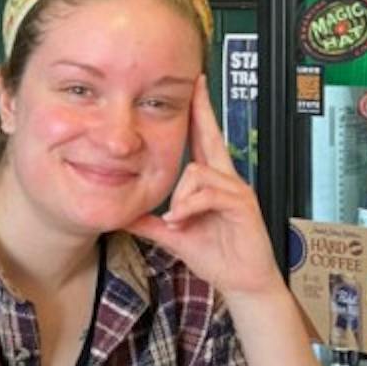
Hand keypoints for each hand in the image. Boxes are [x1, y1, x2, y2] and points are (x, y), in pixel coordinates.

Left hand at [127, 77, 281, 301]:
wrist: (243, 281)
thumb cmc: (217, 256)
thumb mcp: (175, 235)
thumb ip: (151, 223)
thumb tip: (124, 214)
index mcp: (211, 182)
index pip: (203, 140)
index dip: (199, 114)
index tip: (194, 87)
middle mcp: (226, 179)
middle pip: (212, 137)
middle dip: (202, 110)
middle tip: (196, 84)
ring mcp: (236, 190)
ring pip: (197, 172)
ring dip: (180, 197)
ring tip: (177, 221)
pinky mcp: (243, 204)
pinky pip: (209, 193)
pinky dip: (190, 207)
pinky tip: (182, 222)